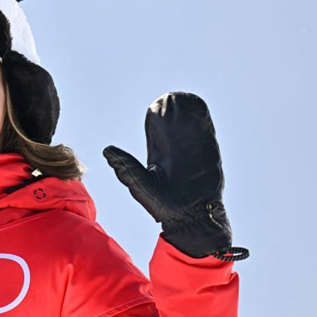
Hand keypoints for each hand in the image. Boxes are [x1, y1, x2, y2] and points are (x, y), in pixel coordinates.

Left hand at [103, 92, 242, 258]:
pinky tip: (198, 108)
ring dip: (188, 111)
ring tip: (183, 99)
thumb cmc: (163, 207)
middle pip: (174, 123)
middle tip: (170, 98)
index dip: (157, 116)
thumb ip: (125, 166)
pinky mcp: (209, 155)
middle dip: (173, 109)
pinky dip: (203, 120)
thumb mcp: (139, 183)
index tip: (156, 105)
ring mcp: (193, 152)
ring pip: (191, 125)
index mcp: (158, 156)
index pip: (157, 130)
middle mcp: (176, 151)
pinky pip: (206, 133)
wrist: (190, 219)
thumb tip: (107, 150)